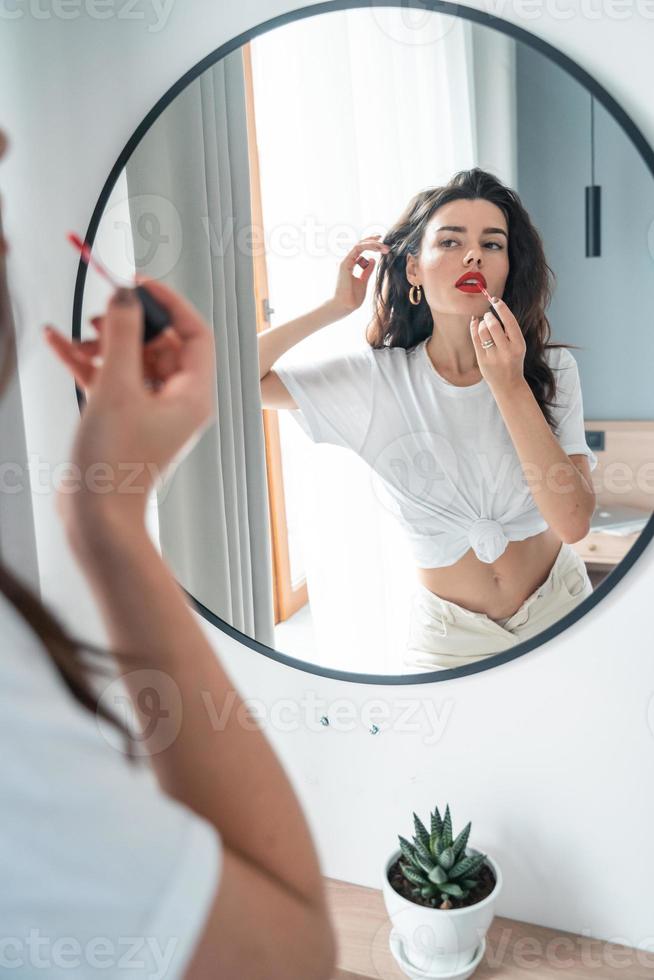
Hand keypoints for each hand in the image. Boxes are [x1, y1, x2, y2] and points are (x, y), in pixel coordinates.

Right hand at [43, 277, 215, 530]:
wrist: (95, 516)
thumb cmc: (115, 465)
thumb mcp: (116, 388)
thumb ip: (122, 336)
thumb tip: (126, 297)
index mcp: (193, 395)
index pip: (194, 333)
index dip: (169, 303)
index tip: (138, 284)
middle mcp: (178, 402)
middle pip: (160, 344)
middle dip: (128, 325)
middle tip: (101, 315)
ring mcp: (151, 412)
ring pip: (132, 360)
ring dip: (103, 343)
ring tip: (76, 337)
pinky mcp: (124, 420)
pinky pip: (111, 379)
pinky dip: (88, 361)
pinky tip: (59, 343)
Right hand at [332, 235, 389, 314]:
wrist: (346, 305)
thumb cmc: (353, 297)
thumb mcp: (364, 281)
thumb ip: (367, 270)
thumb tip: (373, 260)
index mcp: (349, 264)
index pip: (360, 249)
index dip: (372, 245)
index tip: (383, 246)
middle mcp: (346, 261)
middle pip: (360, 245)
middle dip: (374, 242)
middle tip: (387, 246)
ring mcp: (345, 261)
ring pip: (359, 244)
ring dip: (373, 244)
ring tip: (385, 248)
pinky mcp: (345, 263)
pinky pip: (357, 248)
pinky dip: (368, 246)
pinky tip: (377, 248)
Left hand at [469, 297, 526, 392]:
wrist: (508, 385)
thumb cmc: (513, 361)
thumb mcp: (518, 346)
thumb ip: (509, 331)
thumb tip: (495, 308)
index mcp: (519, 345)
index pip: (510, 321)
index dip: (501, 308)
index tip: (495, 300)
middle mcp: (506, 351)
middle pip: (493, 325)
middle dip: (489, 316)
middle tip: (488, 315)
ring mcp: (493, 356)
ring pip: (483, 330)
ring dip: (482, 322)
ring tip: (484, 323)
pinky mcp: (482, 360)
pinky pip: (475, 339)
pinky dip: (474, 327)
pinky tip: (474, 322)